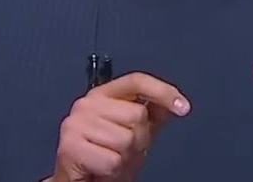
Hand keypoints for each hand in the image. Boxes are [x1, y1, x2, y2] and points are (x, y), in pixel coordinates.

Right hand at [51, 72, 191, 181]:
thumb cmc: (105, 158)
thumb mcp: (136, 134)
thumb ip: (153, 115)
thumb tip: (173, 103)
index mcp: (102, 95)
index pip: (136, 81)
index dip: (162, 91)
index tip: (183, 108)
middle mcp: (86, 103)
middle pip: (137, 114)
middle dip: (138, 140)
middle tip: (122, 151)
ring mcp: (76, 123)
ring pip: (126, 140)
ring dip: (124, 158)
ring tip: (110, 160)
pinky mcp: (70, 145)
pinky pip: (112, 160)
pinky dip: (112, 171)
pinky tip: (100, 170)